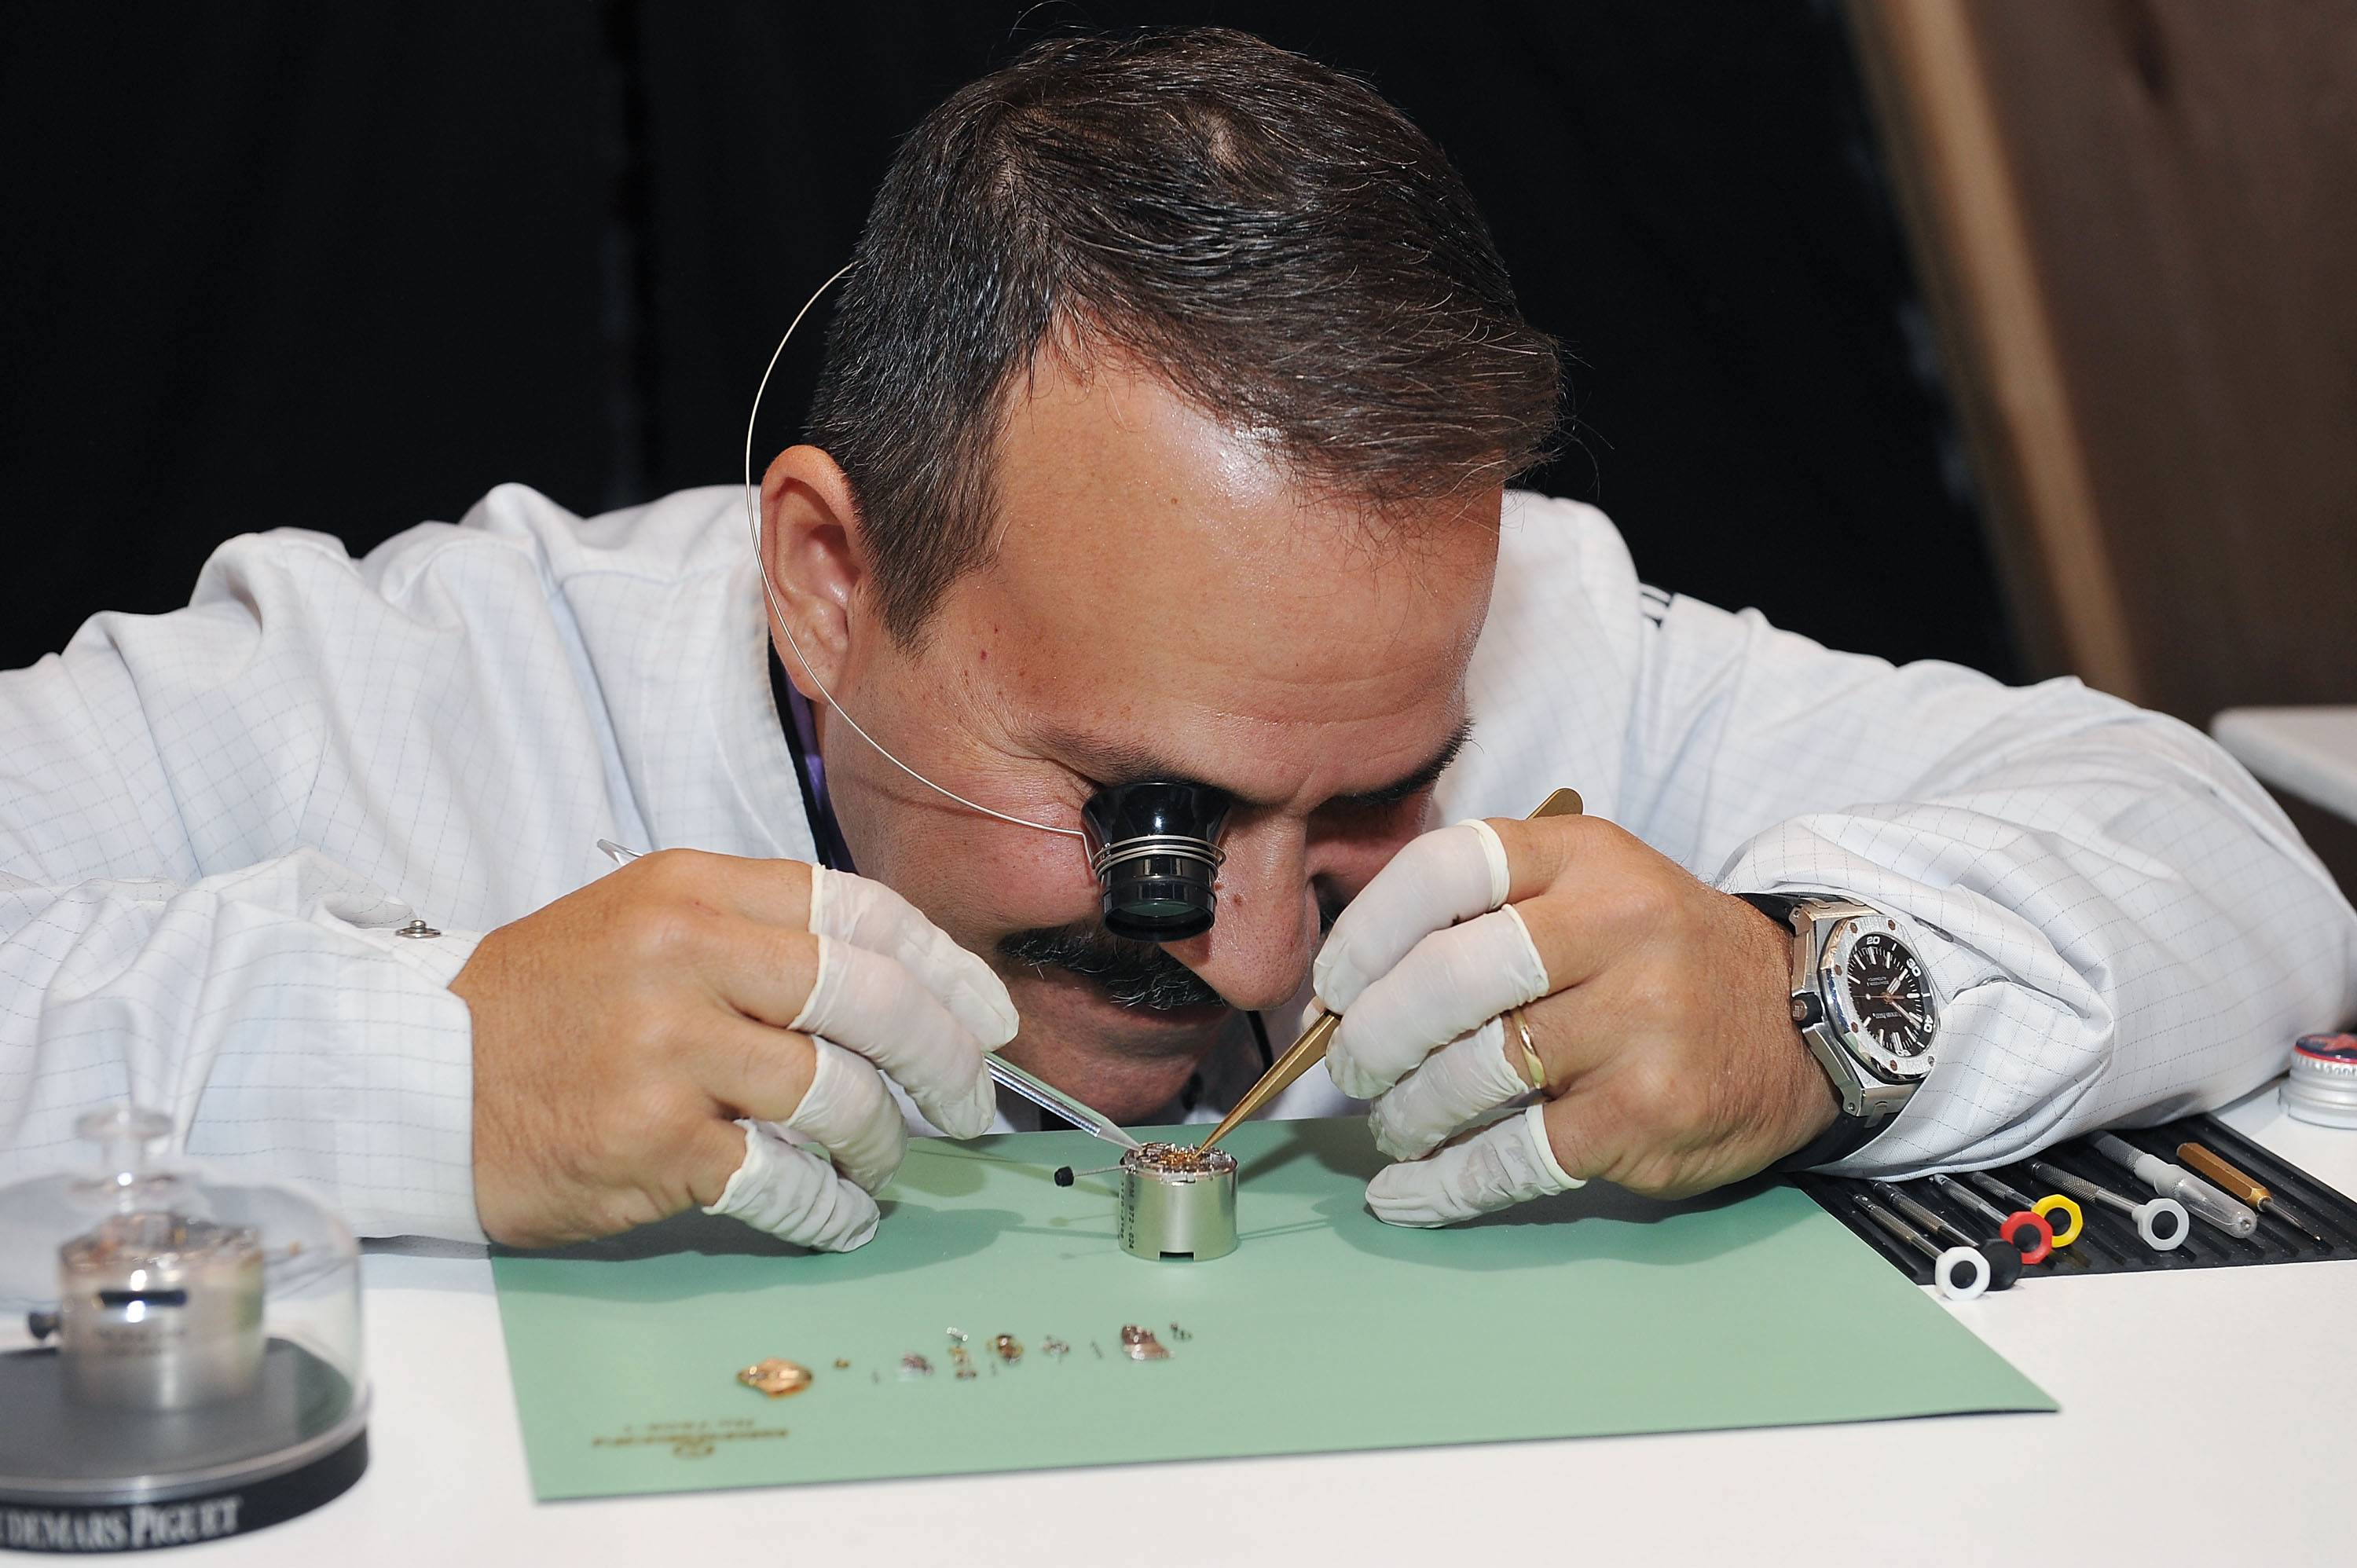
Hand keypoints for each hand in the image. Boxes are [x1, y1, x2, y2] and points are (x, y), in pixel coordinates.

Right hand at [451, 849, 1014, 1248]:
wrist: (414, 1076)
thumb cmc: (544, 1006)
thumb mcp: (643, 921)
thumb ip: (759, 937)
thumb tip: (900, 989)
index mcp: (694, 891)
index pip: (858, 911)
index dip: (945, 967)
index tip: (989, 1013)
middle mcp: (687, 957)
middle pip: (871, 999)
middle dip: (945, 1058)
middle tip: (972, 1103)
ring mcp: (669, 1051)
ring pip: (838, 1095)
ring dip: (882, 1142)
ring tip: (882, 1162)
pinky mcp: (653, 1143)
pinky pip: (784, 1178)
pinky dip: (831, 1205)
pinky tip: (842, 1212)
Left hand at [1315, 816, 1835, 1226]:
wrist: (1808, 1022)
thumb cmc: (1664, 955)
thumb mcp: (1592, 886)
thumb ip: (1486, 913)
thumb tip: (1349, 990)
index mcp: (1585, 858)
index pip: (1447, 869)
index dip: (1368, 930)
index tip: (1333, 984)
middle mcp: (1615, 928)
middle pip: (1448, 979)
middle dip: (1373, 1036)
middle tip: (1349, 1070)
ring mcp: (1639, 1023)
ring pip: (1474, 1072)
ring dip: (1409, 1112)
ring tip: (1394, 1123)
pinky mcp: (1648, 1113)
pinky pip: (1516, 1155)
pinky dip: (1446, 1183)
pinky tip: (1407, 1192)